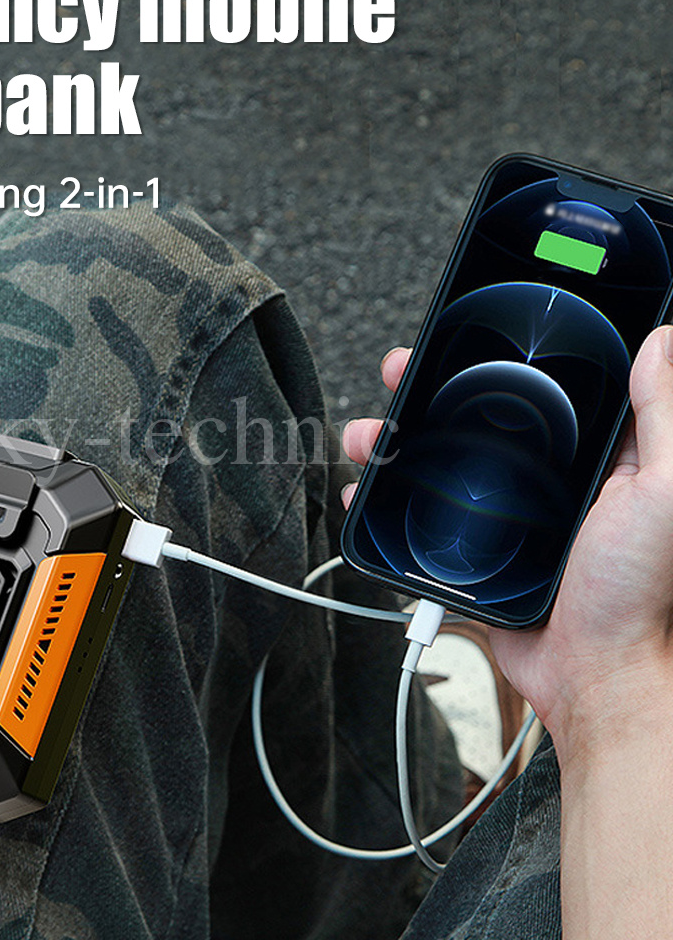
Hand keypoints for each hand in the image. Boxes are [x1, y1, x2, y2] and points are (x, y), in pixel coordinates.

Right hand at [342, 327, 672, 761]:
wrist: (593, 676)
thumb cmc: (641, 596)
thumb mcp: (665, 491)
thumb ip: (662, 414)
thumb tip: (661, 339)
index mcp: (594, 453)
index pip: (544, 384)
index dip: (502, 352)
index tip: (468, 331)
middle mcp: (546, 475)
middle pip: (474, 414)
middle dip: (426, 390)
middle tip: (400, 375)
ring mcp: (504, 510)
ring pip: (436, 459)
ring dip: (393, 442)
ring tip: (366, 439)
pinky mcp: (472, 547)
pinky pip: (420, 513)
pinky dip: (384, 502)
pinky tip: (364, 493)